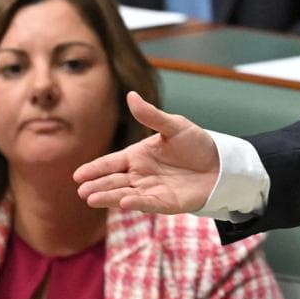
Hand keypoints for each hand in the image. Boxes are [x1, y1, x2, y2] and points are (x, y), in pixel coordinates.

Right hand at [74, 91, 219, 212]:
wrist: (221, 163)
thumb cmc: (196, 143)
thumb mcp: (174, 126)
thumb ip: (151, 116)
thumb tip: (131, 95)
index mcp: (138, 156)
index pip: (111, 163)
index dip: (95, 168)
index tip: (78, 175)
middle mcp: (141, 174)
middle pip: (114, 181)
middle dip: (98, 186)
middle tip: (82, 190)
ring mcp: (152, 189)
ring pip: (126, 194)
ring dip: (109, 197)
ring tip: (91, 199)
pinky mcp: (166, 202)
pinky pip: (148, 203)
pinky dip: (136, 203)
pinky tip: (123, 202)